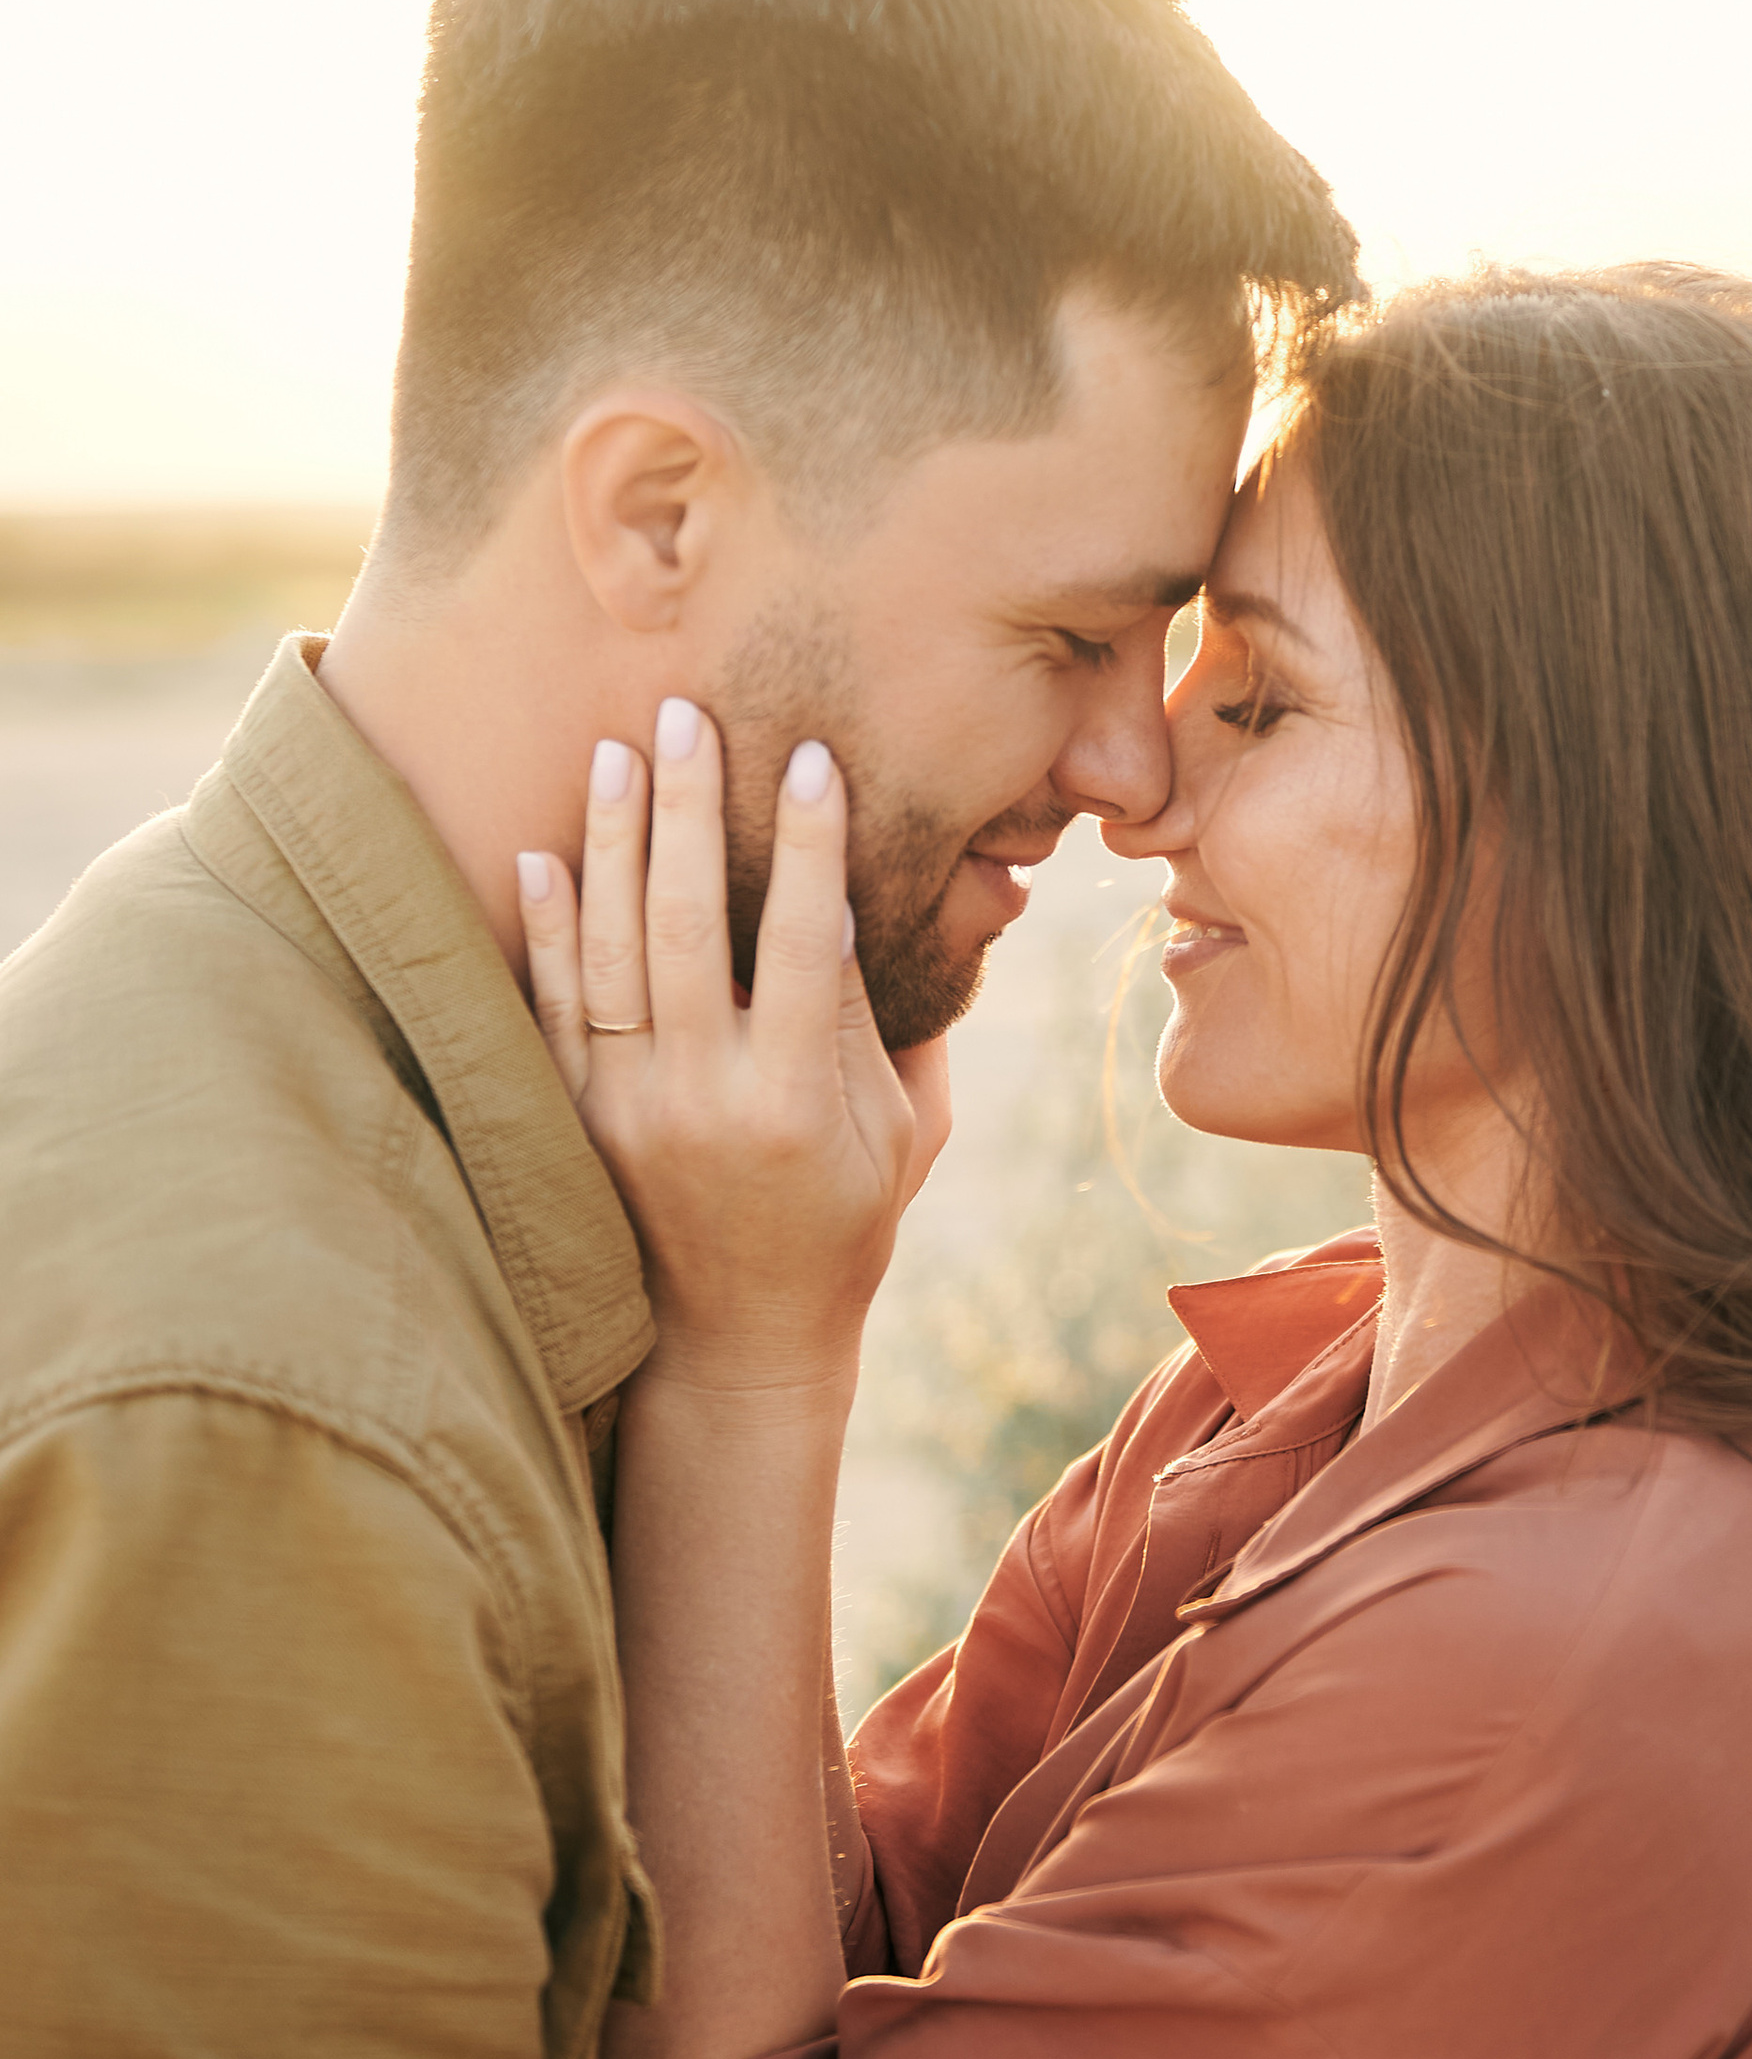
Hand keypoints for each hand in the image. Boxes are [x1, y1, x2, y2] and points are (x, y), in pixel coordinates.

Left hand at [518, 700, 950, 1398]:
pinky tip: (542, 853)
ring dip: (614, 843)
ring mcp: (626, 1112)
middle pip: (687, 925)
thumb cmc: (845, 1228)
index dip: (810, 844)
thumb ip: (886, 1023)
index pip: (807, 942)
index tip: (810, 756)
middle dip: (688, 810)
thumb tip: (875, 900)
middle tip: (684, 716)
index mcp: (799, 1102)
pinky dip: (545, 928)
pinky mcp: (575, 1122)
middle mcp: (703, 1100)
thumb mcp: (902, 1134)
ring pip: (609, 951)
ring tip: (619, 751)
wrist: (738, 1342)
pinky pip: (550, 1007)